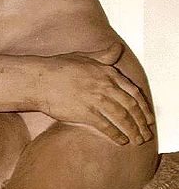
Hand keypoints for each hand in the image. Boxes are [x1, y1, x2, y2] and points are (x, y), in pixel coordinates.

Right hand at [37, 43, 153, 144]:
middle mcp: (105, 86)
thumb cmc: (59, 67)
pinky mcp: (86, 113)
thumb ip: (104, 56)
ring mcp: (96, 100)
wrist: (39, 80)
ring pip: (122, 118)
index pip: (133, 92)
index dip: (143, 107)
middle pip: (130, 107)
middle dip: (141, 122)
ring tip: (137, 139)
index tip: (148, 117)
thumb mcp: (84, 57)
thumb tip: (117, 48)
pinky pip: (107, 126)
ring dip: (132, 131)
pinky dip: (116, 135)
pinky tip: (121, 141)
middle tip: (146, 133)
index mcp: (107, 73)